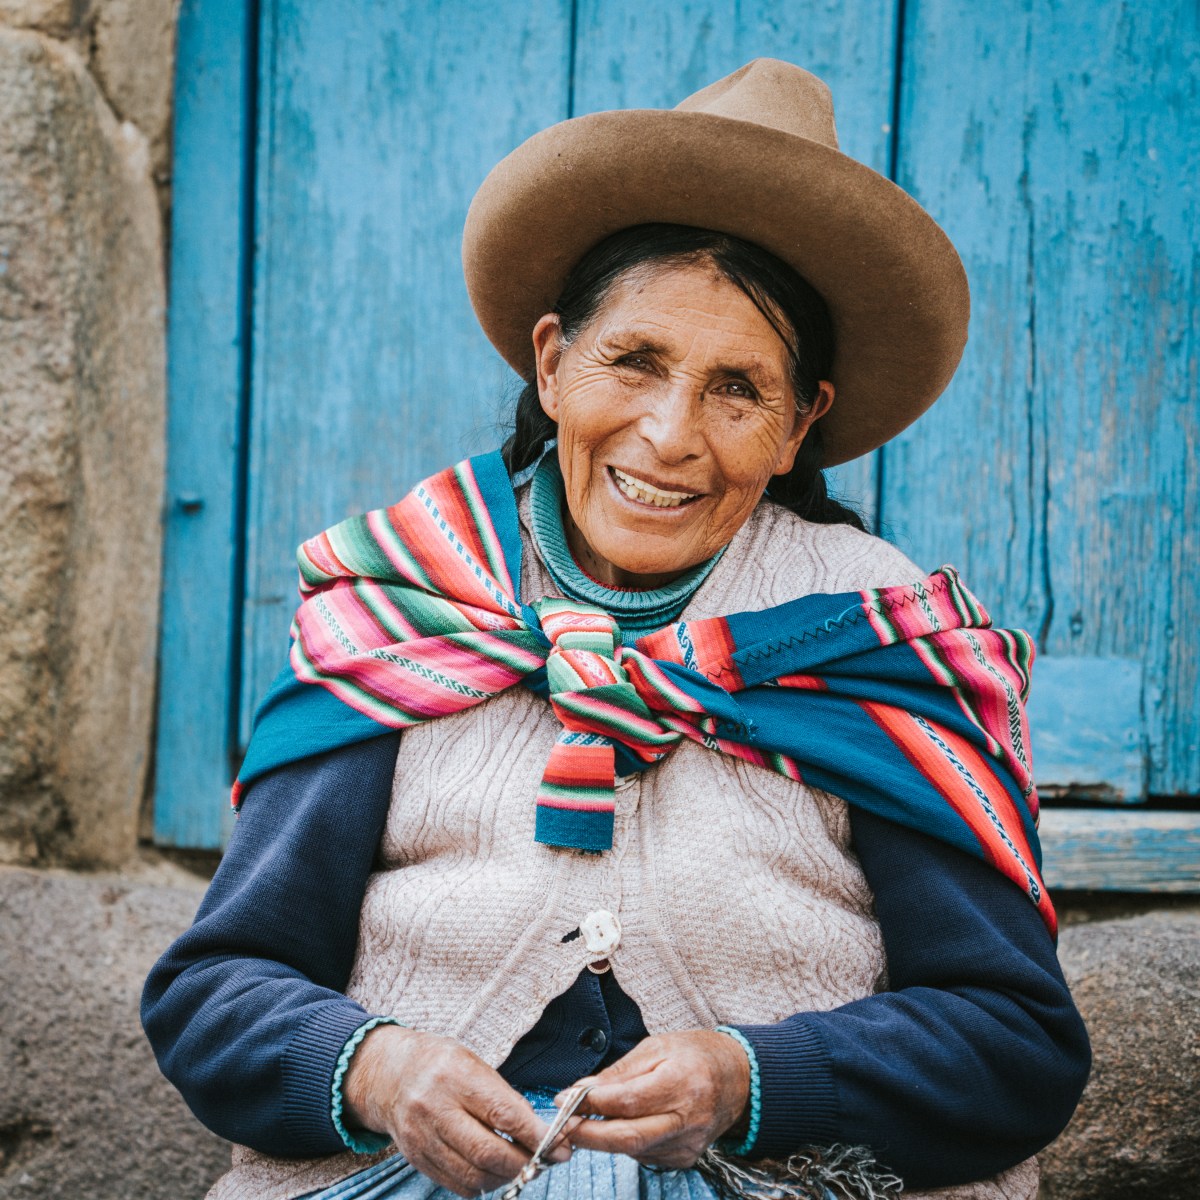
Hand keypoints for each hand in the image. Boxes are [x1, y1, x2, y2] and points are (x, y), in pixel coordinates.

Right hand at [342, 1025, 569, 1196]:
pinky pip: (456, 1185)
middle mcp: (435, 1108)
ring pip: (473, 1175)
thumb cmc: (441, 1064)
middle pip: (487, 1152)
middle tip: (545, 1162)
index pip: (503, 1114)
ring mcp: (421, 1137)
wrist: (389, 1075)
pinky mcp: (416, 1158)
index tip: (561, 1146)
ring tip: (520, 1166)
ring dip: (505, 1177)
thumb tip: (538, 1131)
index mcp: (455, 1076)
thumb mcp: (474, 1063)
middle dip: (524, 1163)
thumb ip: (503, 1096)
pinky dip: (482, 1184)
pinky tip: (493, 1171)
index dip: (536, 1136)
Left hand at [558, 1029, 749, 1168]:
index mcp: (683, 1082)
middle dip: (589, 1135)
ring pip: (634, 1150)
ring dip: (604, 1139)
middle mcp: (689, 1119)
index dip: (592, 1103)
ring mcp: (689, 1144)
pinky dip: (626, 1143)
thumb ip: (619, 1072)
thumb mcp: (656, 1047)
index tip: (565, 1098)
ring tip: (586, 1121)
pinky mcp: (686, 1158)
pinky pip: (645, 1155)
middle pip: (628, 1138)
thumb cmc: (695, 1055)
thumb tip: (582, 1089)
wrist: (737, 1078)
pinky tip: (622, 1125)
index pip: (628, 1101)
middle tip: (563, 1126)